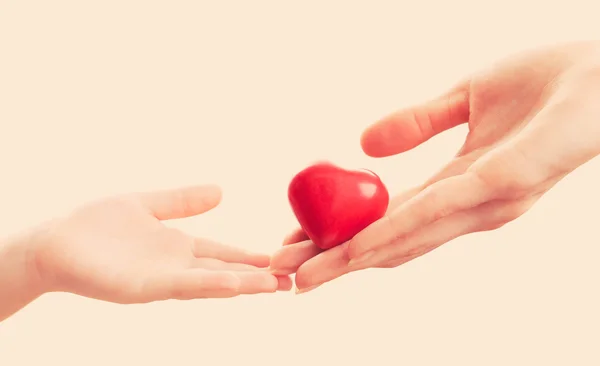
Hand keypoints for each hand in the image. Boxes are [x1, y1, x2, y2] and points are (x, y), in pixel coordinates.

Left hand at [30, 184, 290, 302]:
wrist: (56, 242)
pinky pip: (185, 285)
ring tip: (275, 286)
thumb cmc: (96, 225)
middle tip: (291, 280)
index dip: (248, 257)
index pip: (222, 254)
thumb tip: (221, 190)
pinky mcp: (146, 287)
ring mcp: (163, 278)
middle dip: (256, 277)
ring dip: (243, 285)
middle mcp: (176, 266)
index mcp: (178, 247)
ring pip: (212, 282)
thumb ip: (183, 200)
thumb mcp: (148, 204)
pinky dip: (212, 285)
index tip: (276, 259)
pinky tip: (235, 284)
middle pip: (224, 272)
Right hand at [271, 40, 599, 291]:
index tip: (298, 242)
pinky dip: (390, 235)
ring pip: (405, 238)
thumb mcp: (466, 96)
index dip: (341, 235)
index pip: (386, 220)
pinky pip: (435, 214)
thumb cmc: (547, 83)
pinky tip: (355, 249)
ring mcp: (486, 203)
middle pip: (388, 242)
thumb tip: (363, 145)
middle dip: (334, 260)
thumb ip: (418, 122)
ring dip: (350, 260)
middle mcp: (469, 208)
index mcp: (458, 187)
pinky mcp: (503, 185)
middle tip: (282, 274)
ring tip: (303, 274)